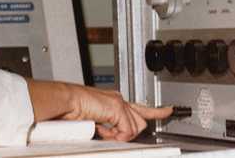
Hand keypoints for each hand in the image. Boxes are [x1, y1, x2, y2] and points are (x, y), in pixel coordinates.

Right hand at [27, 80, 172, 141]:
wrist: (65, 101)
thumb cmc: (71, 109)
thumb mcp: (94, 120)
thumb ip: (107, 125)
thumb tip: (111, 134)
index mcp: (113, 101)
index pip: (140, 107)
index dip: (156, 111)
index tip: (169, 110)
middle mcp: (119, 99)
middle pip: (141, 122)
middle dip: (128, 132)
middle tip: (109, 133)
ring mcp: (119, 102)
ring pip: (136, 127)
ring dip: (120, 134)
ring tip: (103, 131)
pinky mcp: (118, 108)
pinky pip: (126, 130)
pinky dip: (115, 134)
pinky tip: (103, 129)